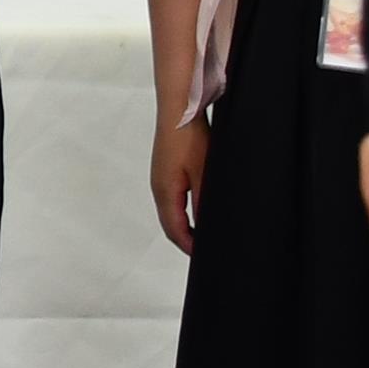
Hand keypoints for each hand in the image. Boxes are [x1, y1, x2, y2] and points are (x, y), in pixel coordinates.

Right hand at [151, 109, 210, 254]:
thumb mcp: (204, 174)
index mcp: (165, 193)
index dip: (190, 248)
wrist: (179, 108)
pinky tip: (198, 209)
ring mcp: (161, 178)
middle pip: (170, 225)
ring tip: (205, 234)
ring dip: (185, 226)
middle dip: (187, 240)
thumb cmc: (188, 137)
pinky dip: (184, 211)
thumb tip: (209, 228)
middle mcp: (159, 188)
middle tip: (206, 251)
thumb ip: (204, 204)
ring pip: (171, 212)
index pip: (175, 231)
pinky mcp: (166, 170)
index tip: (205, 259)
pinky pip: (172, 199)